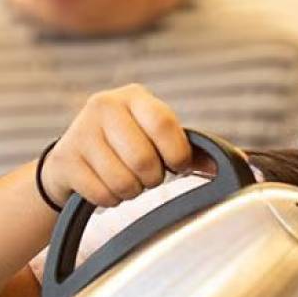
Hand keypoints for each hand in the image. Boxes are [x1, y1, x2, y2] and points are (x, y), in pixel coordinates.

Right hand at [40, 84, 192, 208]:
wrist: (73, 158)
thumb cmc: (127, 146)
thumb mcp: (156, 138)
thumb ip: (190, 149)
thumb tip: (233, 160)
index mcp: (135, 97)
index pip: (164, 124)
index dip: (177, 154)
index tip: (178, 165)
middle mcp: (104, 106)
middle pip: (144, 160)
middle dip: (152, 178)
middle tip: (147, 175)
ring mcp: (80, 131)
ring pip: (123, 182)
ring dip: (131, 191)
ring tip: (126, 179)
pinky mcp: (64, 160)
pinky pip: (102, 195)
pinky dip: (110, 199)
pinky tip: (105, 184)